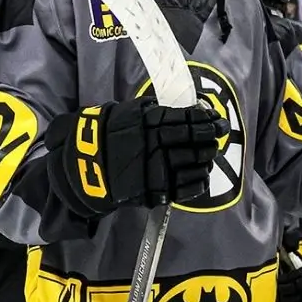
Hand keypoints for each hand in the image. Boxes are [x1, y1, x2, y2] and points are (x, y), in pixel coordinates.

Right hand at [49, 97, 229, 217]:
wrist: (82, 166)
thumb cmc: (106, 134)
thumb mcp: (127, 113)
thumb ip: (154, 111)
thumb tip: (183, 109)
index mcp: (148, 122)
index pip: (186, 118)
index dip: (204, 119)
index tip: (215, 118)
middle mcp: (154, 144)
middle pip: (194, 140)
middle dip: (210, 137)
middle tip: (218, 135)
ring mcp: (155, 169)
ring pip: (193, 163)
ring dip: (206, 159)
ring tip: (209, 155)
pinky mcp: (154, 191)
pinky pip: (184, 188)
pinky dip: (198, 182)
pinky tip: (202, 176)